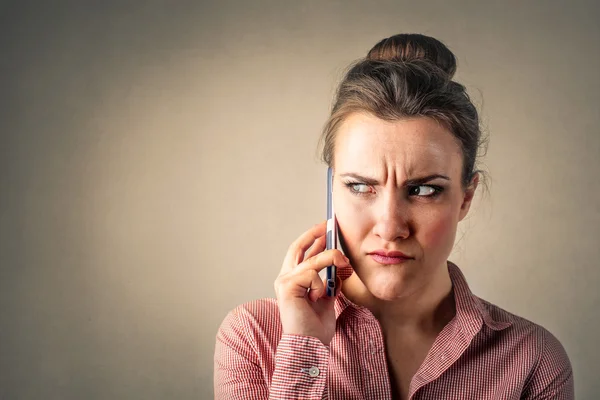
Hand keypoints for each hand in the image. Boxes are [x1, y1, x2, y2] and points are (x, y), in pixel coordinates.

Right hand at [274, 221, 350, 344]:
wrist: (309, 346)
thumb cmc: (315, 328)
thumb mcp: (328, 299)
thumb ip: (330, 282)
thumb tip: (338, 266)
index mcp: (294, 281)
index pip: (302, 254)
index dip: (313, 240)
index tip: (326, 230)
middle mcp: (285, 279)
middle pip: (297, 248)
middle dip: (314, 234)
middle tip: (328, 225)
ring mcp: (284, 282)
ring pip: (311, 260)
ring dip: (330, 258)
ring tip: (343, 262)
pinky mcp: (287, 287)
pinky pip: (311, 274)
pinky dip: (321, 284)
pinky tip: (319, 297)